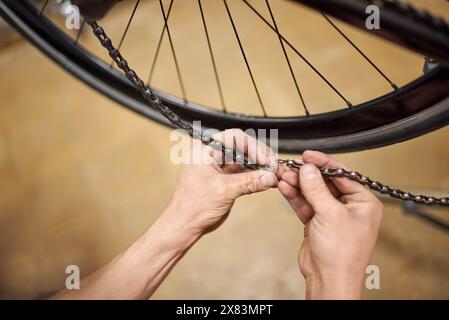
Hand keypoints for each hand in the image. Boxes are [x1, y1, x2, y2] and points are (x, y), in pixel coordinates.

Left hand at [164, 129, 278, 242]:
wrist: (185, 225)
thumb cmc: (192, 206)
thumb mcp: (223, 190)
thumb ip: (248, 182)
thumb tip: (269, 177)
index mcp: (204, 149)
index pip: (234, 137)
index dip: (253, 146)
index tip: (265, 160)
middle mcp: (212, 154)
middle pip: (243, 146)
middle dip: (260, 156)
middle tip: (273, 167)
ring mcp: (220, 166)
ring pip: (246, 159)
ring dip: (261, 166)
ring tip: (274, 174)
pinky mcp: (226, 178)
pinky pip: (245, 172)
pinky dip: (257, 176)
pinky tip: (269, 180)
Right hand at [278, 151, 382, 298]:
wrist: (328, 280)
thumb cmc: (342, 255)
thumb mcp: (330, 215)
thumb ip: (317, 189)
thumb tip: (308, 170)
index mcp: (364, 203)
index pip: (343, 175)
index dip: (324, 164)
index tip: (308, 155)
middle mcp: (350, 208)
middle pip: (326, 183)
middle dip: (307, 175)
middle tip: (292, 166)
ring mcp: (332, 215)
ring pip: (313, 192)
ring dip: (298, 184)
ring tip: (284, 175)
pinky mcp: (317, 222)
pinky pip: (305, 204)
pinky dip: (295, 196)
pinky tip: (285, 187)